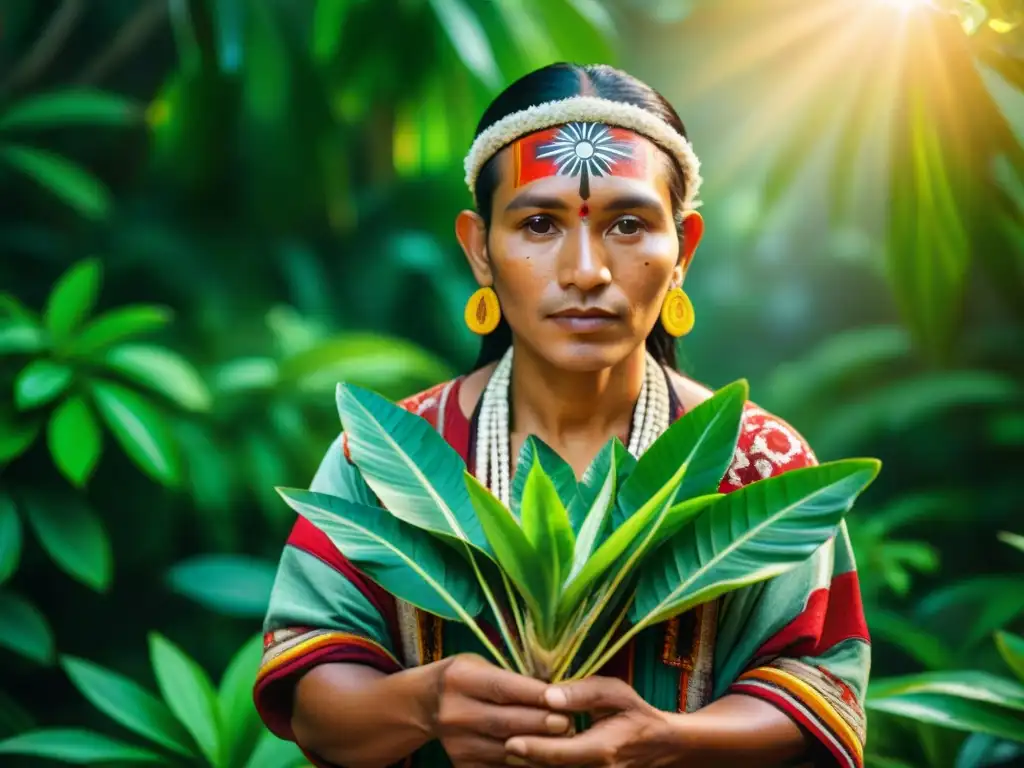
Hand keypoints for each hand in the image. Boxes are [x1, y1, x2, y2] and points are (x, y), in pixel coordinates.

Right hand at [433, 654, 570, 766]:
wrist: (425, 705)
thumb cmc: (465, 678)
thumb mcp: (480, 665)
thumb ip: (511, 677)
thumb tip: (557, 690)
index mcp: (460, 679)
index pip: (502, 688)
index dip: (533, 694)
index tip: (562, 698)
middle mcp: (455, 712)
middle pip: (505, 722)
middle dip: (541, 724)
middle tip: (570, 724)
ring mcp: (457, 742)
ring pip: (506, 750)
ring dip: (540, 748)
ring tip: (566, 743)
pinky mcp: (462, 764)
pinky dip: (526, 764)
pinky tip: (546, 758)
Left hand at [504, 677, 679, 766]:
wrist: (660, 747)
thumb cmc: (636, 713)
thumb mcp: (617, 693)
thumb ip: (583, 693)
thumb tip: (548, 695)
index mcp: (602, 748)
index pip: (561, 753)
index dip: (534, 748)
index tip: (510, 741)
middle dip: (524, 758)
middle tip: (498, 743)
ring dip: (529, 764)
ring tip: (504, 748)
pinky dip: (541, 765)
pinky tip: (524, 754)